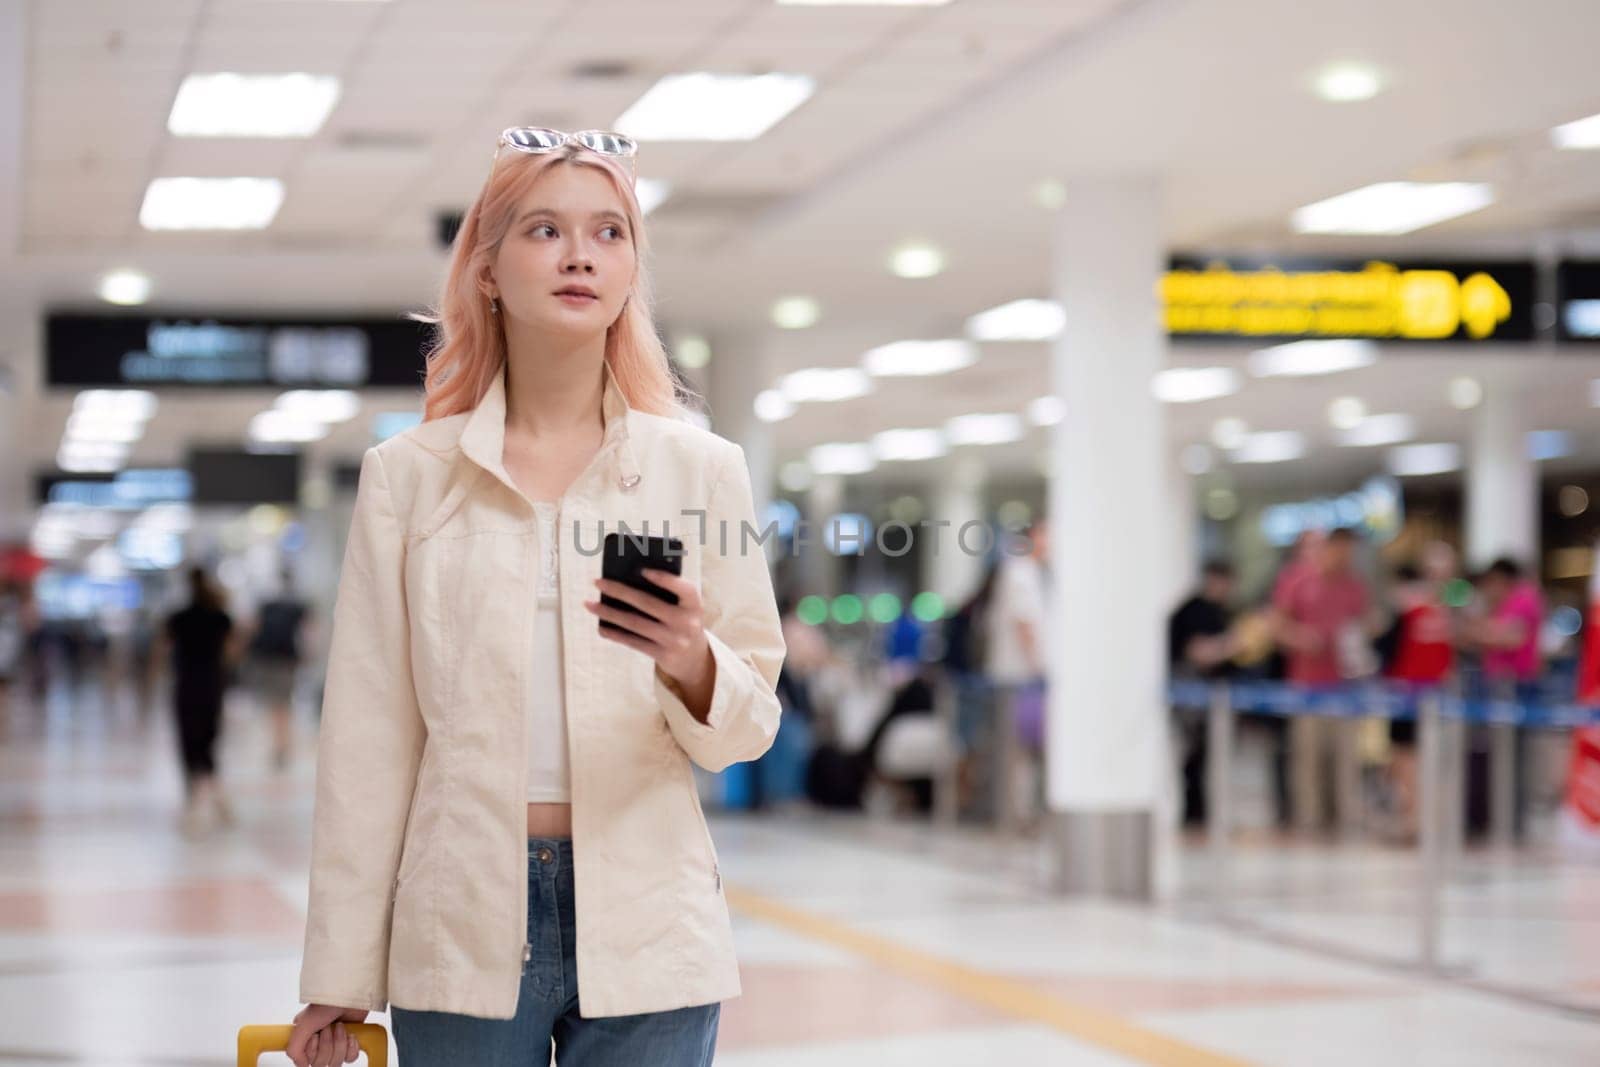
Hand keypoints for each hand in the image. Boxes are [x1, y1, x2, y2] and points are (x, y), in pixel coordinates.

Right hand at [287, 1003, 366, 1066]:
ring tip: (340, 1027)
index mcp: (305, 1039)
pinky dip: (352, 1047)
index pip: (307, 1061)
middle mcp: (319, 1042)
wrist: (352, 994)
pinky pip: (350, 1058)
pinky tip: (351, 1034)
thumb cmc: (327, 1003)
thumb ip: (294, 1048)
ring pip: (336, 1062)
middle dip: (327, 1044)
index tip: (315, 1036)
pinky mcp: (350, 1042)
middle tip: (329, 1027)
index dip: (313, 1050)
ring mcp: (335, 1043)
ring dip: (340, 1043)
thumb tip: (301, 1065)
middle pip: (322, 1063)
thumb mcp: (304, 1024)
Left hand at [586, 570, 712, 692]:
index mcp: (694, 604)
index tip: (642, 570)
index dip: (664, 579)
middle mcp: (687, 622)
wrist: (694, 658)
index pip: (683, 588)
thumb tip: (627, 581)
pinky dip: (615, 634)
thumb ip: (667, 593)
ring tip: (590, 604)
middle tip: (598, 582)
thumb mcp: (684, 607)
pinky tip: (601, 626)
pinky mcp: (663, 655)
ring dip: (609, 613)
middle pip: (648, 603)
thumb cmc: (682, 621)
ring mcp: (675, 640)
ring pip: (635, 623)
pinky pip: (634, 642)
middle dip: (619, 591)